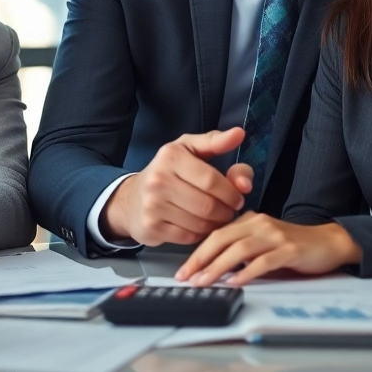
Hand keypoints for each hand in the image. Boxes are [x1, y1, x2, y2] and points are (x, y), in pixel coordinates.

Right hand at [101, 128, 253, 246]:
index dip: (231, 192)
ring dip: (216, 224)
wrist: (132, 200)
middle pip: (208, 205)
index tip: (238, 197)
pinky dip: (201, 235)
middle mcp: (158, 179)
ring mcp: (152, 205)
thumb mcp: (190, 149)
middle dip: (226, 211)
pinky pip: (189, 237)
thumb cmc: (169, 172)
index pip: (212, 180)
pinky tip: (201, 227)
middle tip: (230, 210)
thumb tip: (239, 134)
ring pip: (200, 224)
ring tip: (217, 218)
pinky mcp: (151, 227)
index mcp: (171, 156)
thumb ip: (216, 142)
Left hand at [174, 213, 359, 286]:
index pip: (216, 234)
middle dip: (201, 259)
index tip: (184, 271)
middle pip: (222, 238)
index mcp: (250, 221)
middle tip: (186, 277)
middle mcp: (259, 224)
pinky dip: (247, 272)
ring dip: (218, 266)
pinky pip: (263, 261)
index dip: (197, 252)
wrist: (329, 242)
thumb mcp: (263, 243)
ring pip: (239, 249)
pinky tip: (235, 282)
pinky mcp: (289, 250)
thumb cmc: (295, 246)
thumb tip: (214, 267)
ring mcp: (274, 236)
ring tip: (205, 281)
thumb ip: (242, 249)